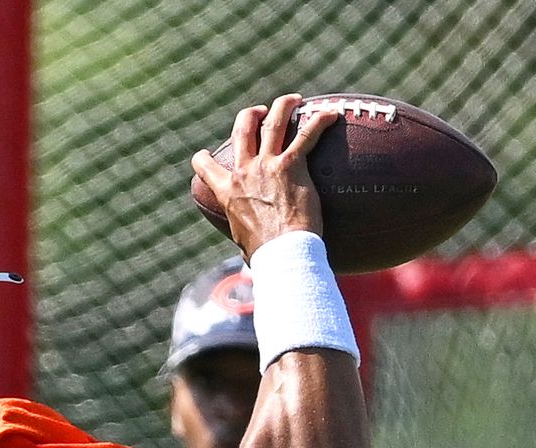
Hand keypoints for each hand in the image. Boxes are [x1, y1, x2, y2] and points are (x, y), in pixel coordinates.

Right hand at [191, 93, 340, 259]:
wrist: (281, 253)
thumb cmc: (264, 255)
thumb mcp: (242, 242)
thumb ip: (244, 235)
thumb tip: (250, 258)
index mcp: (226, 190)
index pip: (204, 165)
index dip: (205, 157)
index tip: (208, 155)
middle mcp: (243, 171)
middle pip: (242, 129)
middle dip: (250, 115)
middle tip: (260, 112)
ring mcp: (267, 165)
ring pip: (273, 122)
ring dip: (282, 106)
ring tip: (292, 100)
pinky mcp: (292, 165)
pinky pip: (307, 134)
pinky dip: (320, 121)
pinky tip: (332, 114)